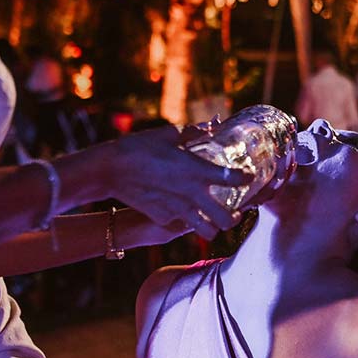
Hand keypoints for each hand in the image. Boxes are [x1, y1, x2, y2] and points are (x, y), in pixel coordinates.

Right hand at [104, 126, 252, 240]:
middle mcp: (192, 194)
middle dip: (234, 217)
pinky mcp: (163, 218)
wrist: (109, 169)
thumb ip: (194, 133)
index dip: (246, 178)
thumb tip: (212, 125)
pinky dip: (184, 221)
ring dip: (213, 227)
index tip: (248, 176)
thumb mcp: (169, 135)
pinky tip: (181, 212)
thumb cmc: (139, 147)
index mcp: (197, 170)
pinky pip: (180, 225)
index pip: (234, 179)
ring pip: (207, 232)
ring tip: (211, 219)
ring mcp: (178, 210)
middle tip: (234, 211)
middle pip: (227, 219)